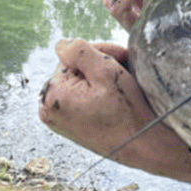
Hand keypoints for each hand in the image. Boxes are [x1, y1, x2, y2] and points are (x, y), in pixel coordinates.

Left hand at [38, 39, 161, 163]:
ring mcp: (58, 121)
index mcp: (53, 94)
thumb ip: (80, 52)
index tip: (123, 59)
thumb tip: (61, 44)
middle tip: (126, 71)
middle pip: (74, 70)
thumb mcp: (107, 72)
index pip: (72, 56)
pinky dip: (98, 95)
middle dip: (100, 67)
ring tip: (122, 87)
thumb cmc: (128, 111)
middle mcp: (48, 109)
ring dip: (101, 80)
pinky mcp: (70, 128)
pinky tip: (116, 100)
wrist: (143, 146)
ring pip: (79, 84)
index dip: (100, 54)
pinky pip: (81, 99)